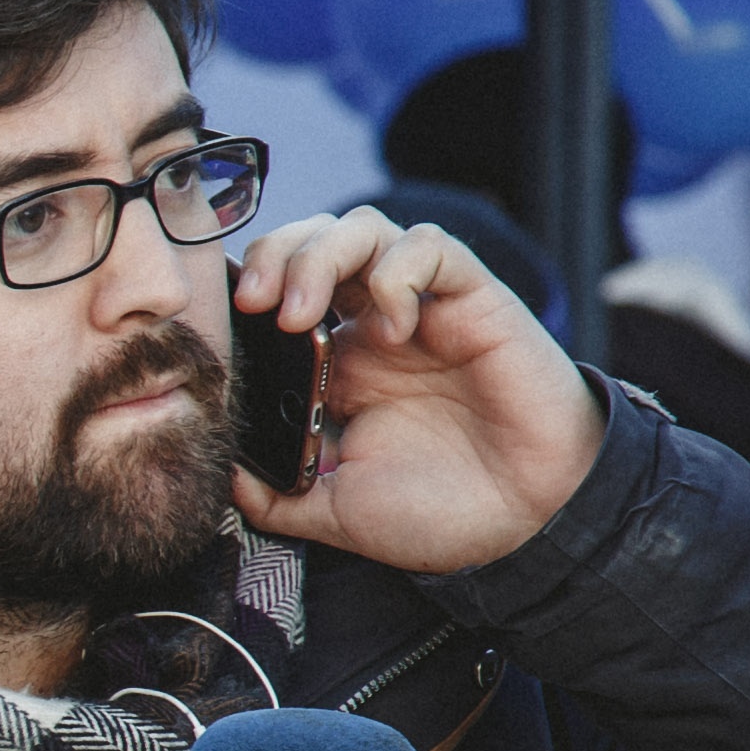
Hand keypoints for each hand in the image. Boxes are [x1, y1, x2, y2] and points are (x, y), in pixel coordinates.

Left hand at [225, 208, 605, 575]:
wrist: (528, 522)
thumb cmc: (441, 512)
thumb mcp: (335, 510)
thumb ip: (276, 495)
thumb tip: (221, 476)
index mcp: (337, 364)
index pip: (279, 290)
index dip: (248, 287)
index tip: (221, 323)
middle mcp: (375, 325)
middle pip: (312, 241)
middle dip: (274, 254)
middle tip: (256, 304)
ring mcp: (423, 308)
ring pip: (364, 228)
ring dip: (321, 254)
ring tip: (303, 312)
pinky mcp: (474, 300)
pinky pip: (432, 247)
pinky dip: (400, 269)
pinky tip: (394, 325)